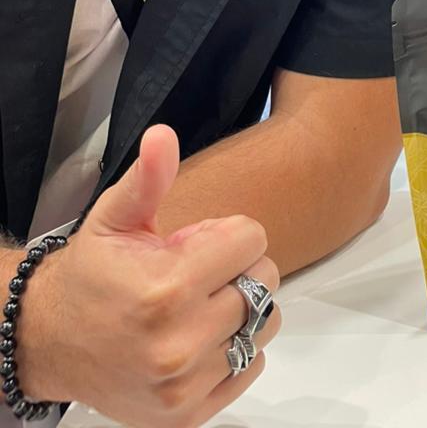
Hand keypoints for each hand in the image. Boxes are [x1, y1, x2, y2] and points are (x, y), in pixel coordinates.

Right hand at [18, 125, 280, 426]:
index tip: (197, 241)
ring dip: (242, 307)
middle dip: (238, 267)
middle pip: (264, 281)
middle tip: (199, 272)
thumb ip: (148, 177)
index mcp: (167, 288)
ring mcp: (186, 384)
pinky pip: (251, 366)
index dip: (228, 233)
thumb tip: (163, 136)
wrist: (52, 341)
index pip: (252, 240)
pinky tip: (201, 335)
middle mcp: (180, 342)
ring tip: (202, 302)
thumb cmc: (92, 274)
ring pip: (263, 324)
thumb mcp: (116, 218)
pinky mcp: (189, 412)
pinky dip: (236, 348)